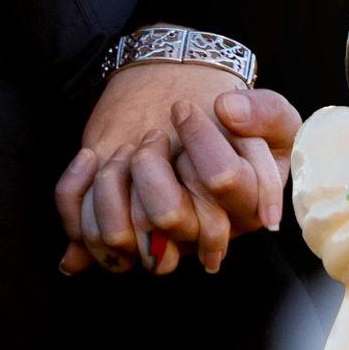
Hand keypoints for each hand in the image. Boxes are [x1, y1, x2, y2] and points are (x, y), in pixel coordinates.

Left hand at [54, 64, 300, 276]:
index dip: (200, 141)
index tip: (182, 108)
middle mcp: (198, 236)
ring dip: (111, 180)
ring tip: (123, 151)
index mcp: (242, 210)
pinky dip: (75, 191)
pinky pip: (83, 234)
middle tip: (152, 136)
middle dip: (149, 163)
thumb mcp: (272, 114)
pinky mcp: (117, 235)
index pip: (221, 181)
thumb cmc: (234, 123)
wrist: (191, 112)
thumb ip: (266, 112)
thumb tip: (226, 111)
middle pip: (166, 216)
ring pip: (118, 237)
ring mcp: (155, 242)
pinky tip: (89, 158)